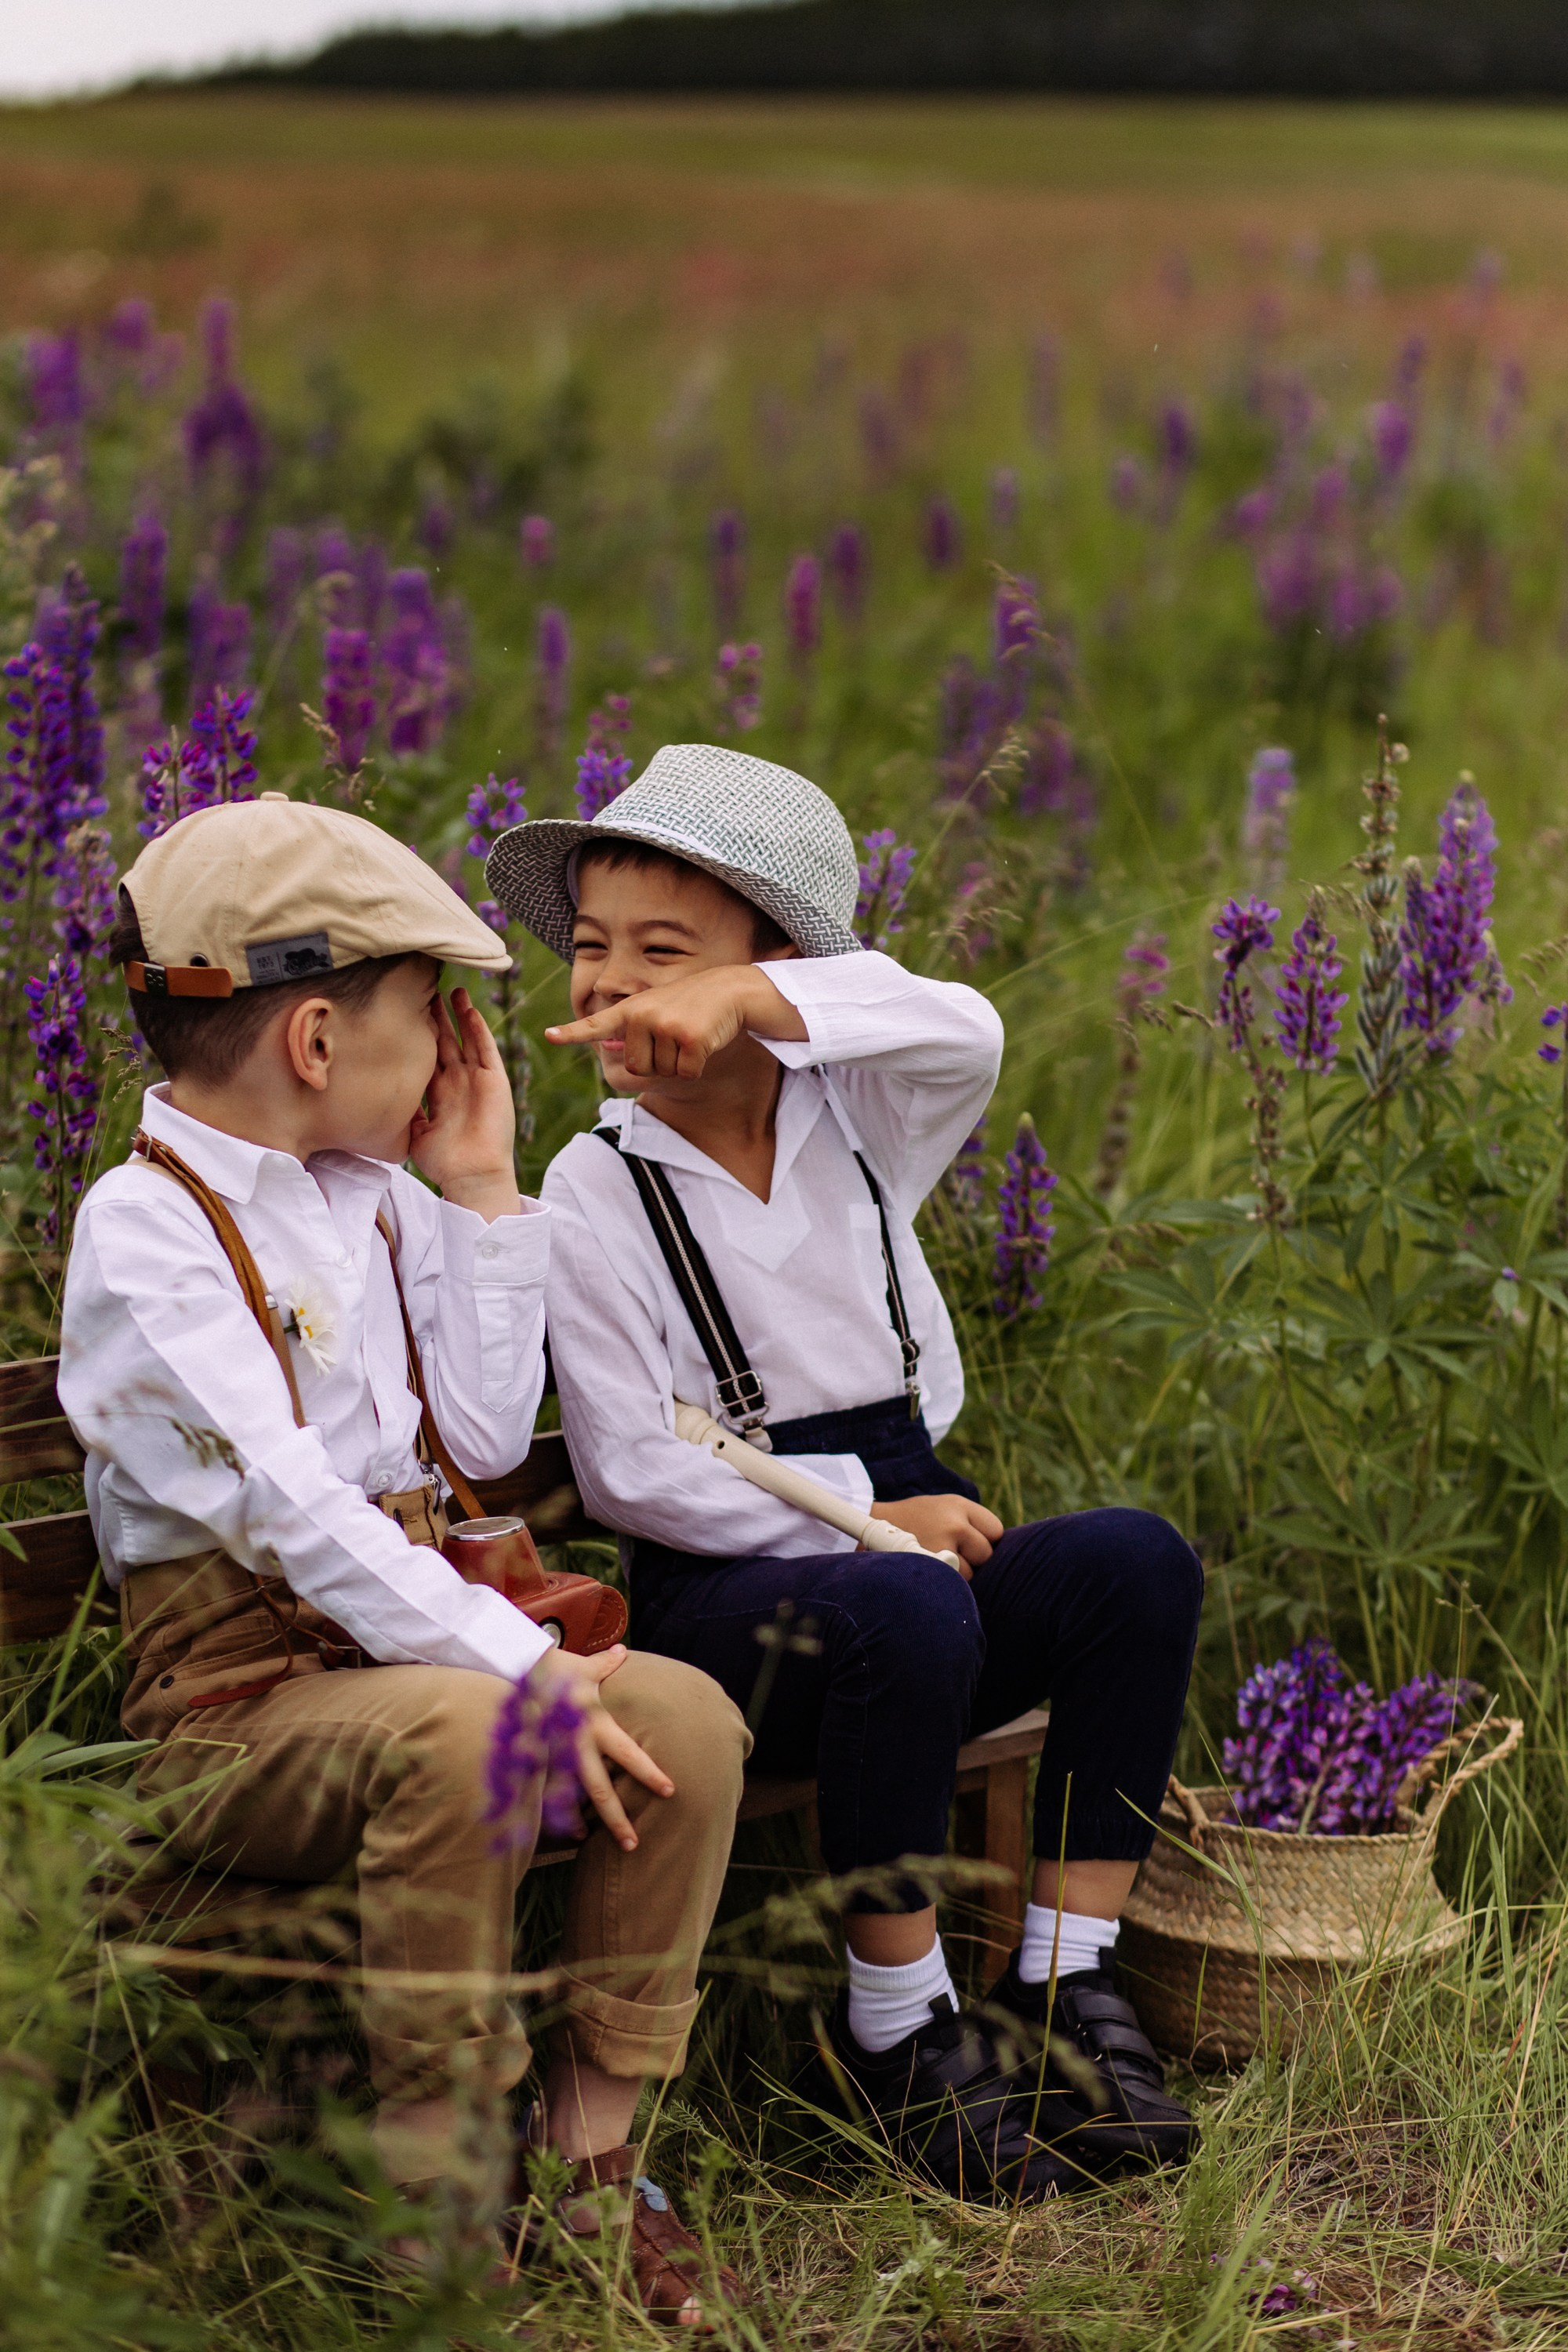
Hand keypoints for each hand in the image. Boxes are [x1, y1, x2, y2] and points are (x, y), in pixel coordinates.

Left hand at [409, 988, 520, 1220]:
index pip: (427, 1056)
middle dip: (437, 1018)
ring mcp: (476, 1079)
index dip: (418, 1036)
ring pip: (466, 1039)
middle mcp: (458, 1082)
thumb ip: (404, 1111)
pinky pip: (485, 1049)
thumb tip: (380, 1095)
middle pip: (446, 1042)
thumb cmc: (442, 1160)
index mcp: (439, 1093)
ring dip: (460, 1015)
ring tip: (452, 991)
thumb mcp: (414, 1132)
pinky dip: (477, 1030)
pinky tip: (469, 1011)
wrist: (471, 1174)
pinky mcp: (493, 1081)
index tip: (405, 1013)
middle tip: (426, 992)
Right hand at [527, 1642, 672, 1851]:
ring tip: (592, 1843)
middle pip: (600, 1790)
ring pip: (570, 1798)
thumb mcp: (584, 1666)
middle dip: (617, 1819)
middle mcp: (577, 1745)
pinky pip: (544, 1791)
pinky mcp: (533, 1759)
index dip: (650, 1774)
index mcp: (596, 1724)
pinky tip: (563, 1828)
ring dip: (580, 1823)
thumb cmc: (553, 1667)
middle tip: (634, 1844)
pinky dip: (554, 1810)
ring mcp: (553, 1755)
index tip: (670, 1791)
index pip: (629, 1754)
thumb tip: (622, 1652)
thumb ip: (606, 1665)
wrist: (512, 1667)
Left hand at [544, 964, 806, 1081]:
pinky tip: (704, 1041)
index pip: (597, 1024)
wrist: (730, 990)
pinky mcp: (689, 1039)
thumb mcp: (656, 1010)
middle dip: (658, 1063)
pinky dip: (697, 1065)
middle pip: (638, 1067)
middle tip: (675, 1038)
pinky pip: (685, 1073)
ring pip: (662, 1072)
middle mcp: (642, 1015)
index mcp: (631, 1009)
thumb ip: (633, 1030)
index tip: (550, 1036)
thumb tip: (608, 1048)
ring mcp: (665, 1026)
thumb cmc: (691, 1005)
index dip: (573, 1033)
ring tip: (689, 1035)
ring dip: (679, 1063)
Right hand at [872, 1493, 1003, 1572]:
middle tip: (949, 1553)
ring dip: (956, 1574)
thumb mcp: (944, 1508)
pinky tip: (930, 1572)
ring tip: (934, 1560)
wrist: (871, 1523)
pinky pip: (951, 1584)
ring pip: (969, 1573)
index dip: (985, 1541)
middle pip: (985, 1554)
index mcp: (958, 1505)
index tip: (970, 1544)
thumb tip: (1000, 1555)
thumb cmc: (915, 1521)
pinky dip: (944, 1583)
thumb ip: (970, 1524)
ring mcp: (940, 1545)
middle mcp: (953, 1523)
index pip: (995, 1531)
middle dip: (972, 1559)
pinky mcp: (927, 1565)